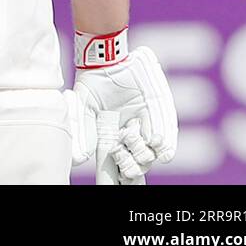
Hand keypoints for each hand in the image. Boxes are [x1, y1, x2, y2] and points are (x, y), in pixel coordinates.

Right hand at [69, 47, 177, 181]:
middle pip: (133, 163)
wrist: (108, 61)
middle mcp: (127, 136)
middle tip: (127, 167)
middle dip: (132, 168)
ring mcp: (143, 126)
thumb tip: (79, 160)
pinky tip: (163, 151)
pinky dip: (165, 145)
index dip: (113, 177)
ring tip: (141, 150)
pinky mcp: (157, 114)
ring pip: (149, 153)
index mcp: (108, 138)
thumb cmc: (92, 83)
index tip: (118, 184)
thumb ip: (83, 132)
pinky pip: (165, 136)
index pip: (111, 165)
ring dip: (146, 156)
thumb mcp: (83, 107)